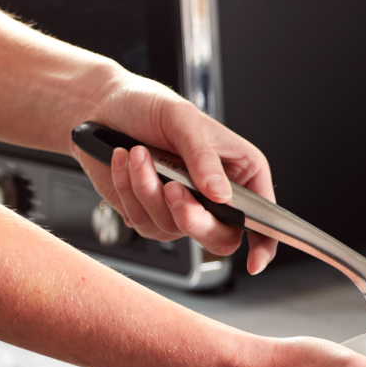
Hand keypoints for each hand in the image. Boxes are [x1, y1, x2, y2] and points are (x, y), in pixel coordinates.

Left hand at [70, 72, 278, 274]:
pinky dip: (129, 190)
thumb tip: (221, 195)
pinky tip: (125, 162)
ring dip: (149, 191)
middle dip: (193, 218)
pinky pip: (143, 221)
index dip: (263, 242)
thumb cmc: (149, 105)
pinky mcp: (150, 214)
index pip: (262, 216)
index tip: (254, 260)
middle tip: (174, 190)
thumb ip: (204, 158)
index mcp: (240, 171)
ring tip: (138, 154)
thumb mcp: (183, 119)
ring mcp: (182, 209)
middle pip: (220, 236)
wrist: (102, 107)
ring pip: (175, 228)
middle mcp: (215, 195)